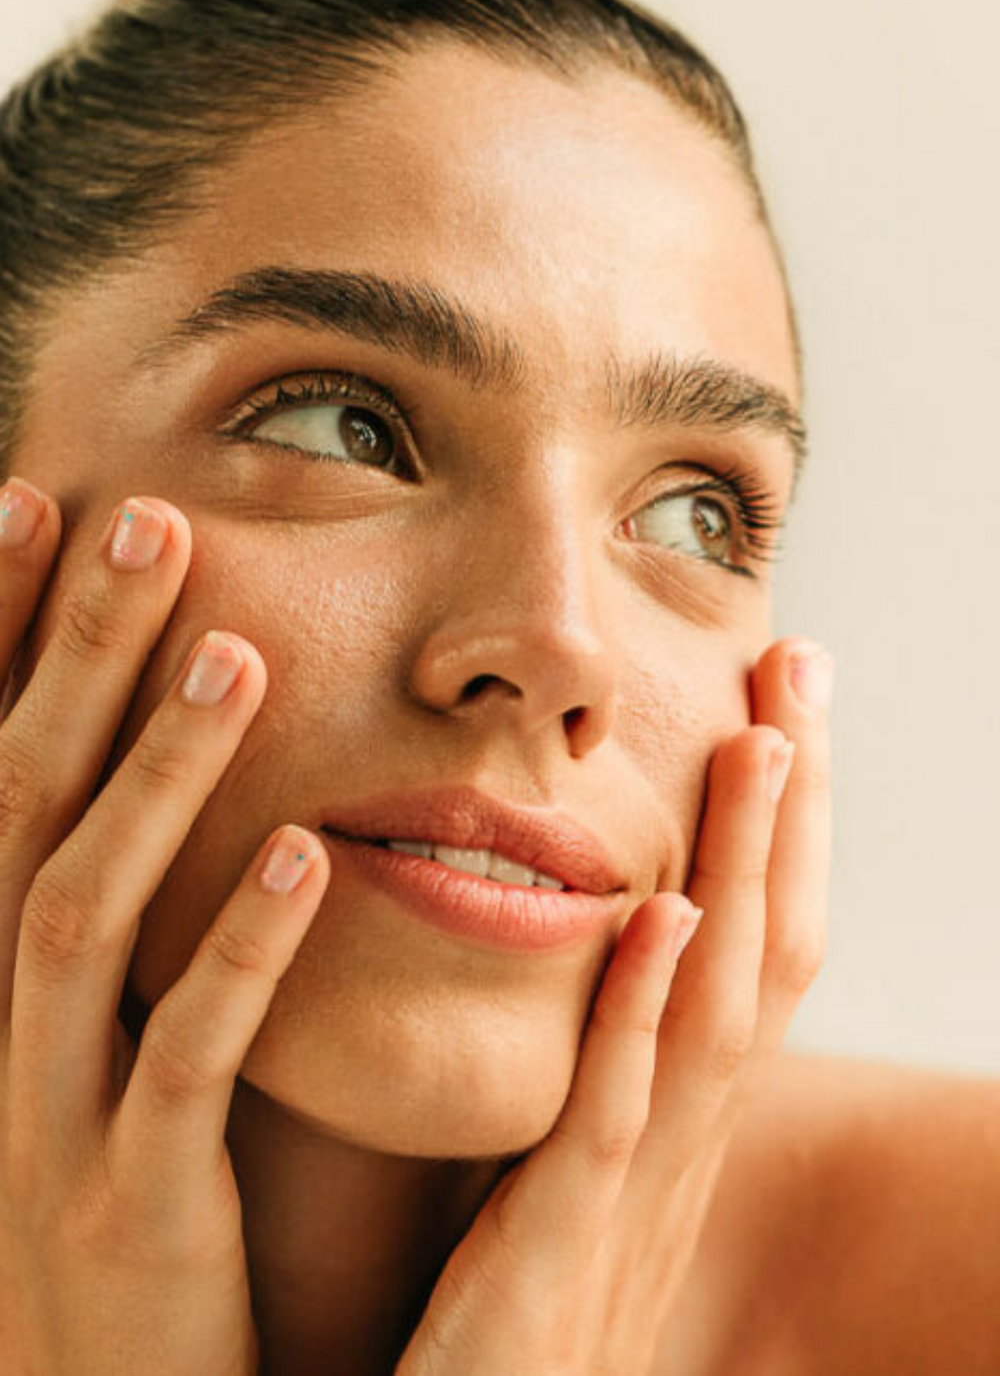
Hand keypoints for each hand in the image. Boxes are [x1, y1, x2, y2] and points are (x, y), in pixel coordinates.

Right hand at [0, 481, 329, 1375]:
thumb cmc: (106, 1184)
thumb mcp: (84, 1035)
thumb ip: (110, 905)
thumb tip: (146, 765)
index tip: (40, 505)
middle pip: (19, 802)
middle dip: (76, 660)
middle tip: (147, 524)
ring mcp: (44, 1109)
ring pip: (82, 910)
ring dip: (155, 776)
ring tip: (237, 653)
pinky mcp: (129, 1194)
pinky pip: (184, 1055)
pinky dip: (234, 948)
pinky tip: (300, 850)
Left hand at [394, 637, 831, 1375]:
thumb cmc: (497, 1327)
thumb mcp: (554, 1181)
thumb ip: (581, 1075)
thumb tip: (594, 954)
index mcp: (671, 1124)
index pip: (748, 949)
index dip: (779, 828)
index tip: (777, 700)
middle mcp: (680, 1149)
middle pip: (763, 953)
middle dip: (787, 809)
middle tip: (797, 670)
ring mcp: (630, 1200)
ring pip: (715, 1012)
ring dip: (745, 872)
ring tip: (759, 744)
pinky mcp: (552, 1258)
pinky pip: (612, 1118)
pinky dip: (646, 1012)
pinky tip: (666, 916)